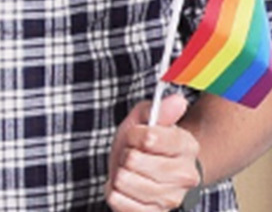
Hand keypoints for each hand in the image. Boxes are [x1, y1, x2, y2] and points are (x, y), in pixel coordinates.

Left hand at [106, 94, 198, 211]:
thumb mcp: (146, 119)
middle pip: (134, 161)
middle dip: (125, 154)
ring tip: (129, 171)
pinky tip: (123, 187)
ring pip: (125, 181)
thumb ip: (158, 109)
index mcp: (187, 146)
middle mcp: (186, 175)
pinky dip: (114, 193)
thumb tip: (177, 100)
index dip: (134, 134)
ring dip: (118, 173)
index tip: (136, 136)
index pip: (149, 138)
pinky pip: (121, 202)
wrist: (149, 171)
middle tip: (132, 155)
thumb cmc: (146, 144)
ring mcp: (172, 197)